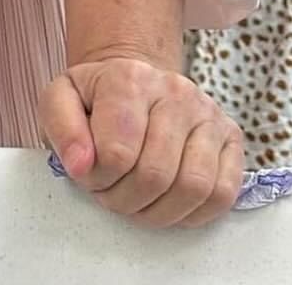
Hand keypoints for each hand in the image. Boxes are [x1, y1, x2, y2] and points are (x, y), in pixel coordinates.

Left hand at [39, 55, 242, 227]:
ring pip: (192, 188)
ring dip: (158, 212)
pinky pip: (222, 194)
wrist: (134, 83)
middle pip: (155, 175)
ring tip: (136, 201)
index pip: (116, 153)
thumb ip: (61, 129)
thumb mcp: (60, 100)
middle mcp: (175, 90)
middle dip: (124, 200)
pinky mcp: (231, 136)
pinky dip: (193, 213)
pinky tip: (167, 202)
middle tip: (110, 193)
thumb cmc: (96, 98)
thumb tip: (81, 166)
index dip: (97, 179)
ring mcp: (208, 113)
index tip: (88, 174)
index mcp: (129, 77)